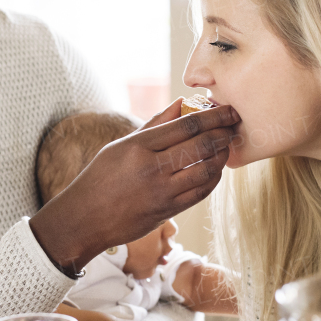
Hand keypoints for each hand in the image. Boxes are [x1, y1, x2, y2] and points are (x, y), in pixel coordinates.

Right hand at [31, 101, 237, 272]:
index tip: (228, 109)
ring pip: (205, 170)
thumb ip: (154, 124)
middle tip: (235, 124)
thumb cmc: (101, 177)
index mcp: (138, 146)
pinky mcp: (167, 212)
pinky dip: (214, 179)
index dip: (213, 116)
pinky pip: (200, 193)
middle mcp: (151, 168)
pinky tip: (216, 169)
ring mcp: (161, 192)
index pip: (186, 125)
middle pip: (200, 145)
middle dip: (223, 132)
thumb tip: (183, 102)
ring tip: (227, 145)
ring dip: (222, 156)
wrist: (85, 218)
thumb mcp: (122, 145)